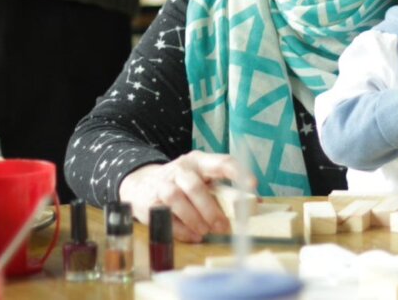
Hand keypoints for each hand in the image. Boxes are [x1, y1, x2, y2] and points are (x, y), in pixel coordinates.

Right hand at [119, 151, 253, 242]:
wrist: (142, 185)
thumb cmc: (182, 184)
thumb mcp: (202, 179)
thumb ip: (225, 190)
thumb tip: (255, 203)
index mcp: (199, 161)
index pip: (221, 162)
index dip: (238, 172)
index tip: (252, 185)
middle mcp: (181, 169)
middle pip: (196, 186)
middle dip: (211, 209)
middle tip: (224, 227)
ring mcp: (163, 183)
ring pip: (178, 198)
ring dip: (194, 218)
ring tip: (206, 232)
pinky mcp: (151, 201)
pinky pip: (166, 215)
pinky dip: (181, 228)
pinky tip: (193, 236)